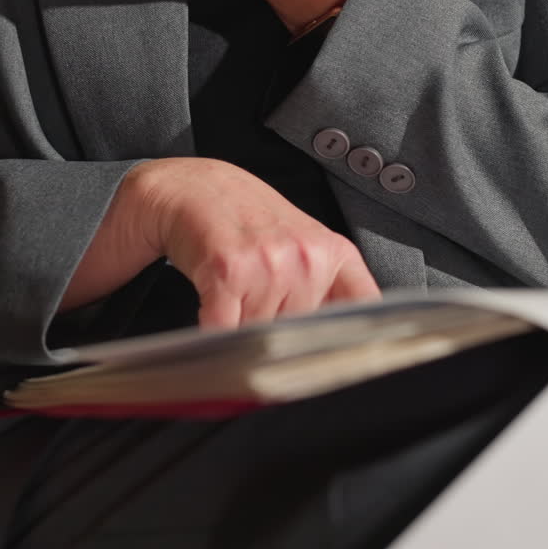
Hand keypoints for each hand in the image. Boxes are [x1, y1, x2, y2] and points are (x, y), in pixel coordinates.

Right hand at [128, 158, 380, 328]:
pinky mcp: (228, 271)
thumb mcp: (300, 246)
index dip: (345, 346)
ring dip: (238, 332)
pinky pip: (225, 330)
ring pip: (259, 337)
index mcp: (332, 252)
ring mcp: (269, 263)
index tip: (330, 361)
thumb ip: (326, 290)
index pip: (359, 314)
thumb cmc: (242, 219)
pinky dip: (213, 335)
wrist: (188, 187)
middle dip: (274, 334)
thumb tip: (339, 349)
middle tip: (253, 304)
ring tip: (230, 296)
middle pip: (297, 336)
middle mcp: (306, 256)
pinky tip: (210, 315)